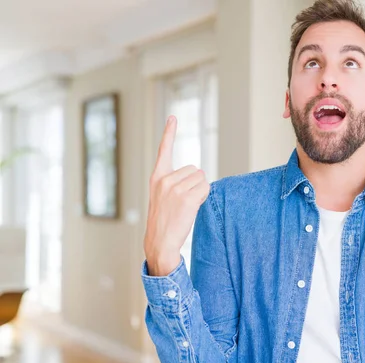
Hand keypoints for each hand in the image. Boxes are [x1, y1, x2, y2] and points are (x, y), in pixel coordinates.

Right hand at [143, 116, 209, 275]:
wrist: (160, 242)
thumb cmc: (164, 221)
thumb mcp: (163, 197)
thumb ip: (175, 183)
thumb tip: (199, 176)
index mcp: (157, 177)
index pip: (164, 150)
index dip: (169, 133)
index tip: (173, 117)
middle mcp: (165, 180)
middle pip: (195, 170)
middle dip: (195, 184)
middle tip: (183, 202)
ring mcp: (175, 188)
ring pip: (201, 179)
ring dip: (200, 192)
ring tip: (186, 206)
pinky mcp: (186, 198)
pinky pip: (205, 189)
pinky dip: (203, 198)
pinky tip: (192, 208)